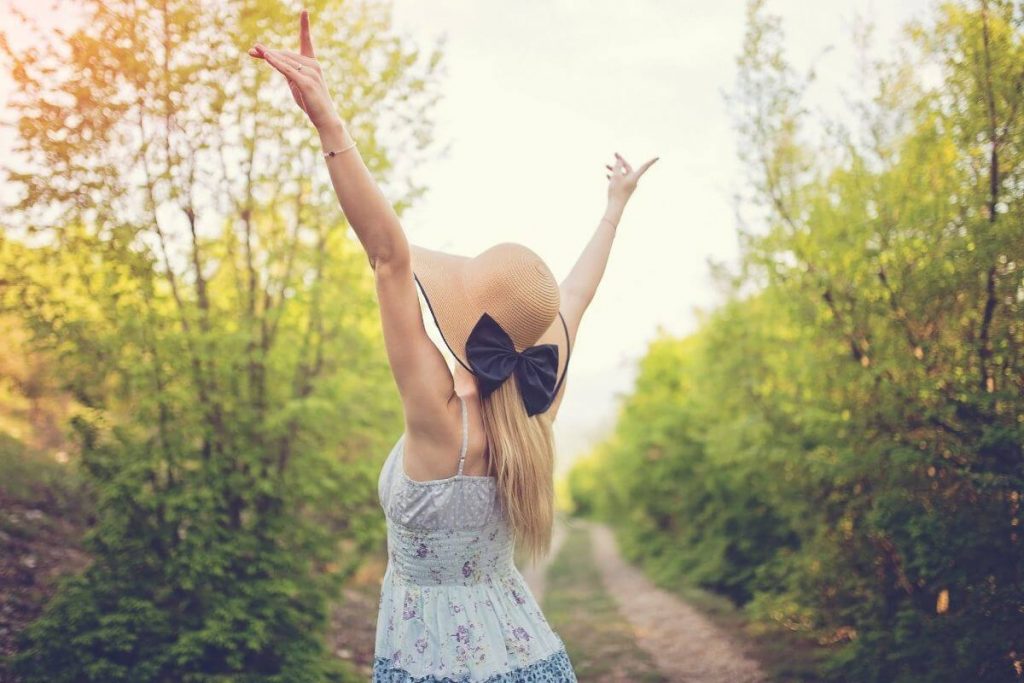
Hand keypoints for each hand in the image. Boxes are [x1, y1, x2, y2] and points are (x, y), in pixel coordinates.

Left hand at [248, 9, 338, 130]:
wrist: (325, 119)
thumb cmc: (311, 103)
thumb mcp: (297, 84)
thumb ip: (288, 71)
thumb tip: (273, 60)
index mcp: (313, 63)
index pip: (307, 41)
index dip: (305, 26)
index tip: (304, 11)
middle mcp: (313, 65)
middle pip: (286, 54)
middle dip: (268, 53)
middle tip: (251, 51)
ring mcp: (311, 73)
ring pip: (285, 61)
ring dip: (268, 56)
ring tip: (253, 51)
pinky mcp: (306, 83)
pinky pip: (287, 70)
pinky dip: (275, 62)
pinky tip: (266, 56)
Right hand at [605, 152, 658, 203]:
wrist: (615, 207)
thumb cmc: (616, 191)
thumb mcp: (615, 176)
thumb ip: (617, 166)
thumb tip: (620, 160)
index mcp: (634, 177)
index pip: (644, 167)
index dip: (651, 161)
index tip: (658, 157)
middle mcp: (633, 181)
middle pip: (628, 168)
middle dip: (620, 162)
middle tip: (615, 154)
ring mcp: (629, 186)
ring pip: (622, 174)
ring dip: (614, 169)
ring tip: (606, 166)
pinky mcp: (624, 190)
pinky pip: (620, 180)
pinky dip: (614, 176)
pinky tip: (607, 175)